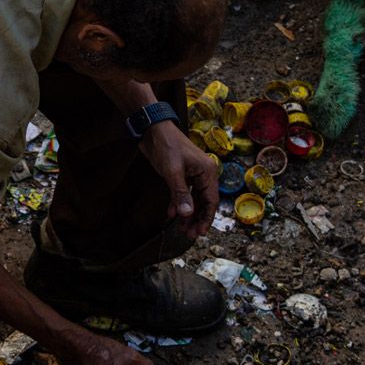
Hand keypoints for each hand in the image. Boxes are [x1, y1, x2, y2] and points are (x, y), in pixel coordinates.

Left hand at [139, 121, 217, 238]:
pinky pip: (182, 194)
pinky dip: (177, 204)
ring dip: (187, 214)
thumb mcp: (173, 171)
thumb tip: (187, 214)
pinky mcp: (180, 175)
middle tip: (188, 235)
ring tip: (180, 229)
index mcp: (207, 172)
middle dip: (196, 219)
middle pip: (203, 202)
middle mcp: (203, 174)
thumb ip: (180, 193)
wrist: (153, 130)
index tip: (200, 232)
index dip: (206, 218)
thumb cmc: (166, 146)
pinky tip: (171, 214)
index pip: (211, 200)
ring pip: (192, 200)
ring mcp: (191, 175)